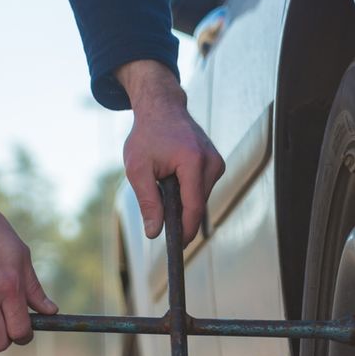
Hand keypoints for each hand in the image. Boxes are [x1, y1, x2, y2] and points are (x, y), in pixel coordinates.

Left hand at [116, 59, 225, 244]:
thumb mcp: (138, 169)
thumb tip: (155, 233)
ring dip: (182, 202)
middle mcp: (211, 162)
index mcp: (193, 161)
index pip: (194, 207)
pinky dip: (188, 192)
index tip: (177, 248)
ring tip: (163, 186)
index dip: (185, 231)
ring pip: (200, 200)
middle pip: (197, 206)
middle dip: (179, 215)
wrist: (162, 108)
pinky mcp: (216, 164)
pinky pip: (202, 190)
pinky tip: (173, 181)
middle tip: (158, 216)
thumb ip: (148, 202)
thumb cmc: (147, 136)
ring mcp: (217, 162)